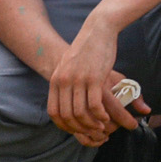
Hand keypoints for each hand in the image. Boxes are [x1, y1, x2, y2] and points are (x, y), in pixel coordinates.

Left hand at [44, 22, 145, 146]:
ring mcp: (79, 80)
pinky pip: (95, 104)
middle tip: (91, 132)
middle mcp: (64, 81)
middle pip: (67, 115)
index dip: (64, 126)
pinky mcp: (94, 78)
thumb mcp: (68, 65)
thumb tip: (64, 97)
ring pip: (81, 112)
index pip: (54, 112)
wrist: (98, 29)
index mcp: (56, 80)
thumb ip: (64, 81)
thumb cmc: (85, 48)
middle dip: (79, 128)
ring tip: (100, 127)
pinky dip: (100, 115)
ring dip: (91, 124)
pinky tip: (106, 117)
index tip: (75, 131)